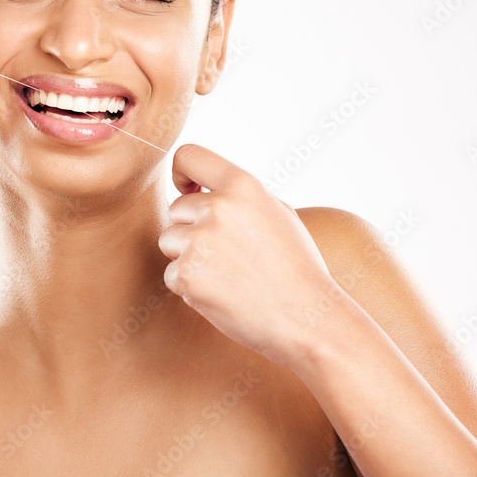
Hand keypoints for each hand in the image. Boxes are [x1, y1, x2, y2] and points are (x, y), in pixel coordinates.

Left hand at [158, 143, 342, 368]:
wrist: (306, 319)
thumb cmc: (296, 268)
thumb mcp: (278, 213)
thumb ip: (238, 196)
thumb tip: (199, 188)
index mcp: (243, 186)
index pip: (189, 156)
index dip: (181, 173)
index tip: (187, 190)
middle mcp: (218, 208)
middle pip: (176, 209)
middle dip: (192, 229)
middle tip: (228, 255)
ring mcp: (200, 241)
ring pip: (170, 241)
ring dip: (188, 257)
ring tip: (227, 274)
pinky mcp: (187, 274)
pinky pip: (171, 274)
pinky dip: (190, 287)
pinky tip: (223, 294)